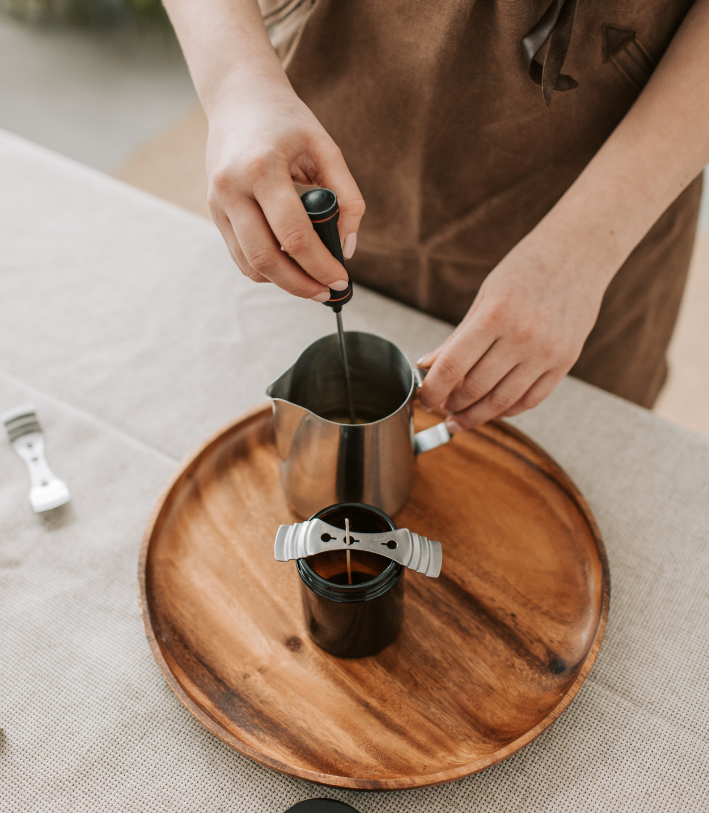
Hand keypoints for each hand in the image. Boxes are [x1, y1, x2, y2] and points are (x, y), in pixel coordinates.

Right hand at [206, 69, 364, 299]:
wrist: (238, 97)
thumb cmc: (287, 122)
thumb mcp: (326, 149)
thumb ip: (347, 197)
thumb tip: (347, 248)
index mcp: (261, 169)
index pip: (293, 235)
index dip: (320, 265)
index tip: (341, 280)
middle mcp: (231, 188)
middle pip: (266, 258)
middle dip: (300, 285)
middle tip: (326, 292)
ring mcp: (217, 202)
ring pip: (250, 264)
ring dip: (283, 282)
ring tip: (311, 281)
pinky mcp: (214, 211)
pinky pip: (240, 256)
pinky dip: (267, 268)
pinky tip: (290, 265)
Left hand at [418, 225, 608, 430]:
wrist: (580, 252)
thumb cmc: (526, 269)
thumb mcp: (484, 297)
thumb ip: (457, 338)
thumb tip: (427, 367)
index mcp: (495, 315)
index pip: (453, 366)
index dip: (433, 390)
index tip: (424, 400)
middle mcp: (522, 337)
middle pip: (476, 389)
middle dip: (452, 405)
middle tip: (442, 407)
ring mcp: (547, 352)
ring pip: (503, 402)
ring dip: (476, 415)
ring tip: (460, 418)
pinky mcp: (566, 362)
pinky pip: (531, 400)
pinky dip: (508, 410)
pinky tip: (492, 409)